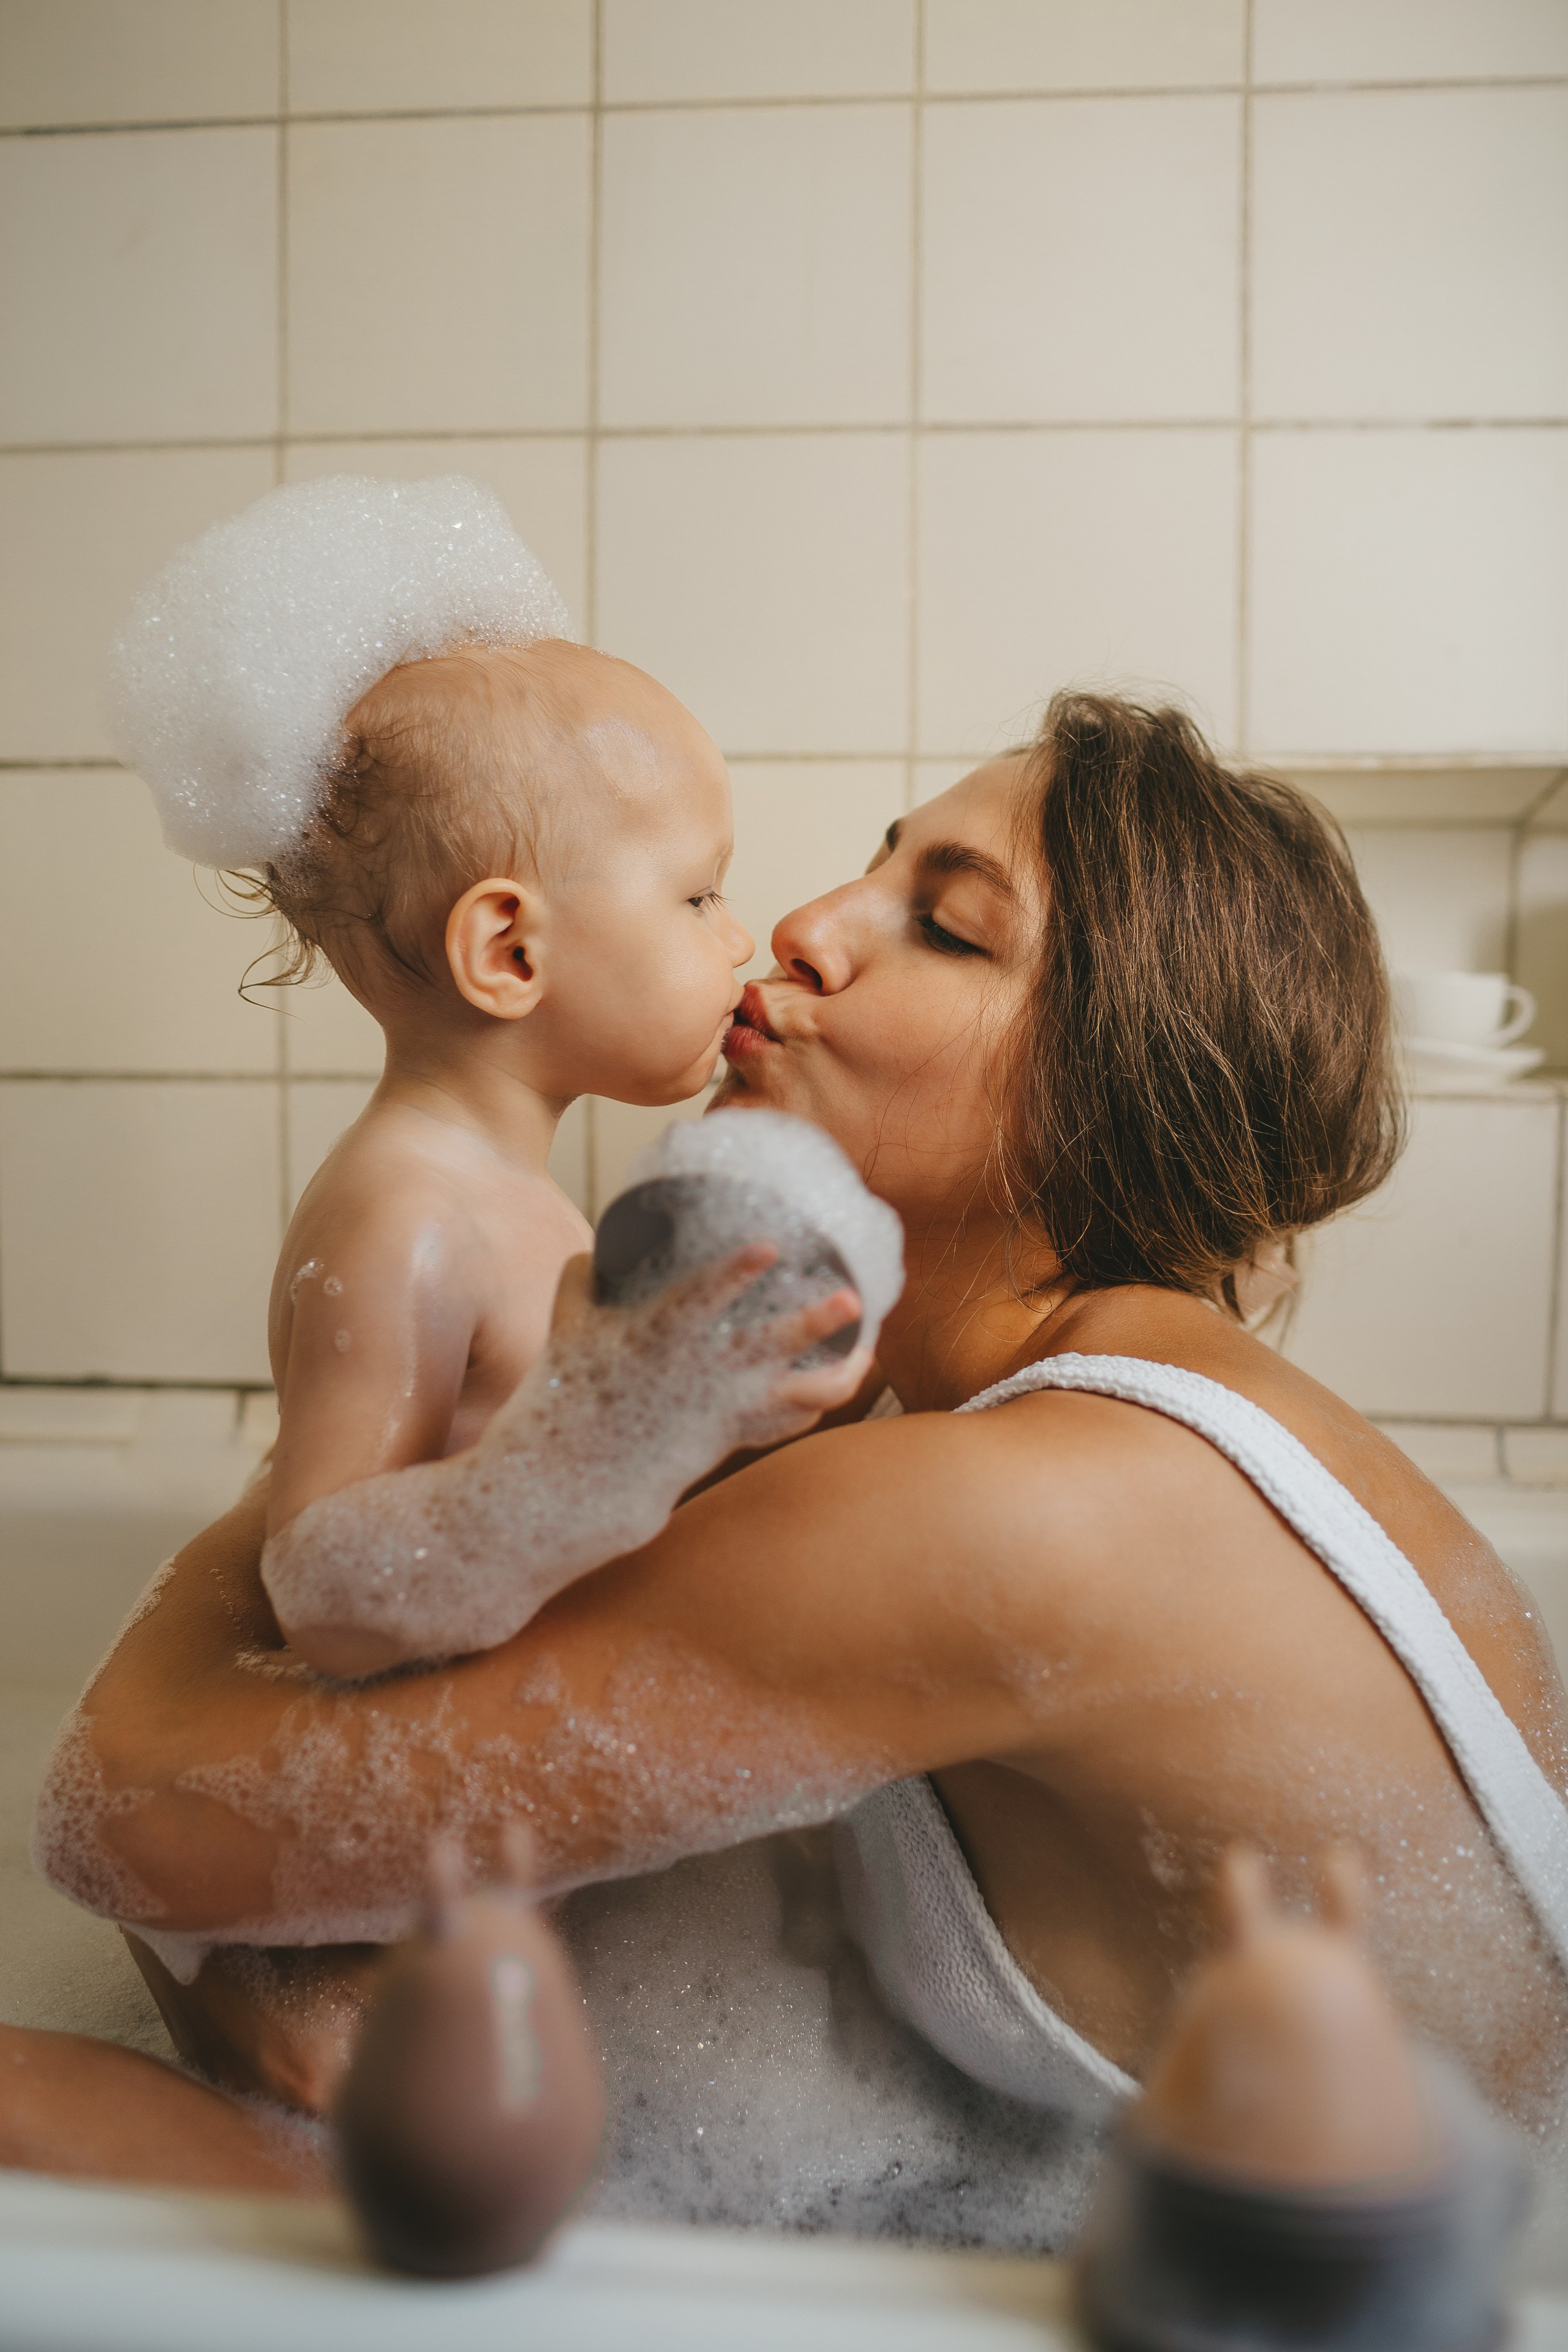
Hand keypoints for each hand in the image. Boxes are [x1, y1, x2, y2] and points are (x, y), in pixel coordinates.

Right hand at [543, 1247, 871, 1452]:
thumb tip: (597, 1249)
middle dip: (814, 1323)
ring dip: (838, 1378)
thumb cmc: (567, 1392)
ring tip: (866, 1356)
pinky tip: (828, 1387)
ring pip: (796, 1397)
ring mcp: (723, 1410)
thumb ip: (582, 1280)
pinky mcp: (732, 1436)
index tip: (769, 1247)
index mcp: (659, 1337)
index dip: (737, 1270)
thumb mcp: (567, 1327)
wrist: (578, 1477)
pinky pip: (784, 1424)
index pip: (702, 1296)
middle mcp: (701, 1373)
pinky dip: (808, 1406)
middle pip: (771, 1347)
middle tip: (850, 1300)